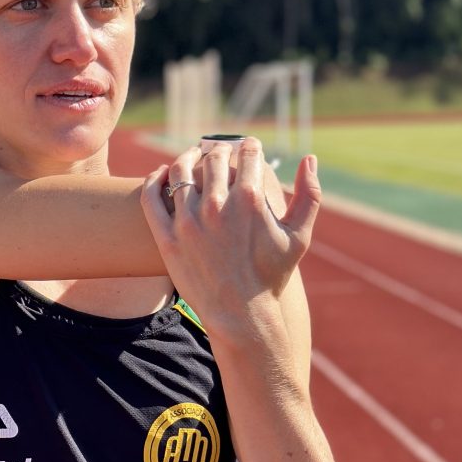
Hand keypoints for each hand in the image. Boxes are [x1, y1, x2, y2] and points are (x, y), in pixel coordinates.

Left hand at [141, 137, 320, 335]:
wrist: (241, 315)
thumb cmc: (272, 276)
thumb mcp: (300, 235)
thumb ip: (310, 194)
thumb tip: (310, 158)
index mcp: (251, 199)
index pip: (246, 154)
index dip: (248, 146)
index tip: (246, 147)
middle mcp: (218, 205)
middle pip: (213, 158)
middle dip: (219, 149)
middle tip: (219, 152)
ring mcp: (189, 221)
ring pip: (180, 171)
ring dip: (186, 157)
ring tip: (191, 158)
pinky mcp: (167, 238)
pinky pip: (151, 197)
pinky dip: (154, 179)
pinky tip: (160, 175)